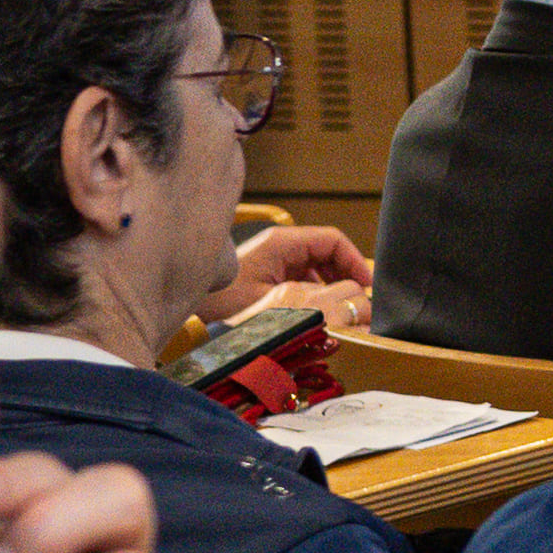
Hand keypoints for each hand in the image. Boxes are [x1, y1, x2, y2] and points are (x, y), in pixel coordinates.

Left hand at [203, 221, 370, 322]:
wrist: (185, 310)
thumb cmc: (219, 303)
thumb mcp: (275, 302)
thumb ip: (317, 299)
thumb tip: (354, 300)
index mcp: (281, 243)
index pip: (332, 240)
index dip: (355, 261)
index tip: (367, 286)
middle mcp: (277, 247)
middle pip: (326, 253)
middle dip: (346, 276)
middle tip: (359, 302)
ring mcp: (271, 261)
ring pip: (315, 267)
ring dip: (332, 287)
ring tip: (340, 309)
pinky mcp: (265, 276)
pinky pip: (301, 279)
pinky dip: (315, 293)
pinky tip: (317, 312)